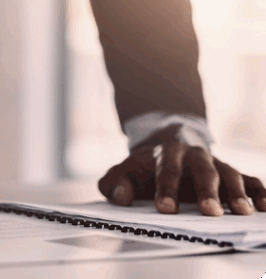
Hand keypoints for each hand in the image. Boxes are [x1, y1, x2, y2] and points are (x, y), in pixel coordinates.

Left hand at [98, 125, 265, 215]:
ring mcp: (216, 164)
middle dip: (207, 192)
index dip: (166, 190)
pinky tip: (263, 207)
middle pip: (203, 171)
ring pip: (230, 174)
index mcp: (166, 154)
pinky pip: (251, 181)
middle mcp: (194, 156)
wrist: (165, 152)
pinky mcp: (232, 175)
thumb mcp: (122, 173)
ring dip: (236, 193)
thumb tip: (122, 197)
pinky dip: (259, 192)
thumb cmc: (143, 170)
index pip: (166, 171)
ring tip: (241, 212)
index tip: (165, 209)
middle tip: (210, 212)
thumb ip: (114, 183)